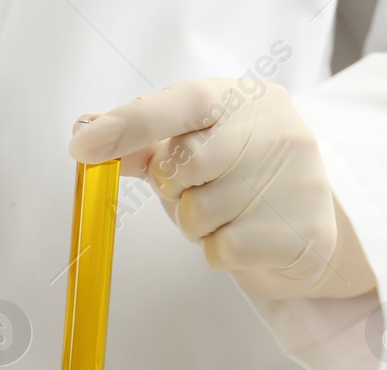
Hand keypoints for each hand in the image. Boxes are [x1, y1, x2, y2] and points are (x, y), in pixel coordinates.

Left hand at [71, 79, 374, 300]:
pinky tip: (244, 239)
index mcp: (246, 99)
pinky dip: (219, 253)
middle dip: (172, 187)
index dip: (130, 124)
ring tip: (225, 215)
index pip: (184, 101)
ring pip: (197, 214)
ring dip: (195, 226)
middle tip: (195, 188)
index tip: (83, 146)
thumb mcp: (191, 150)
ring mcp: (297, 179)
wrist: (304, 231)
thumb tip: (85, 130)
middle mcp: (278, 130)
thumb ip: (141, 142)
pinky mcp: (303, 231)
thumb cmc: (236, 182)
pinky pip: (221, 250)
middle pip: (183, 164)